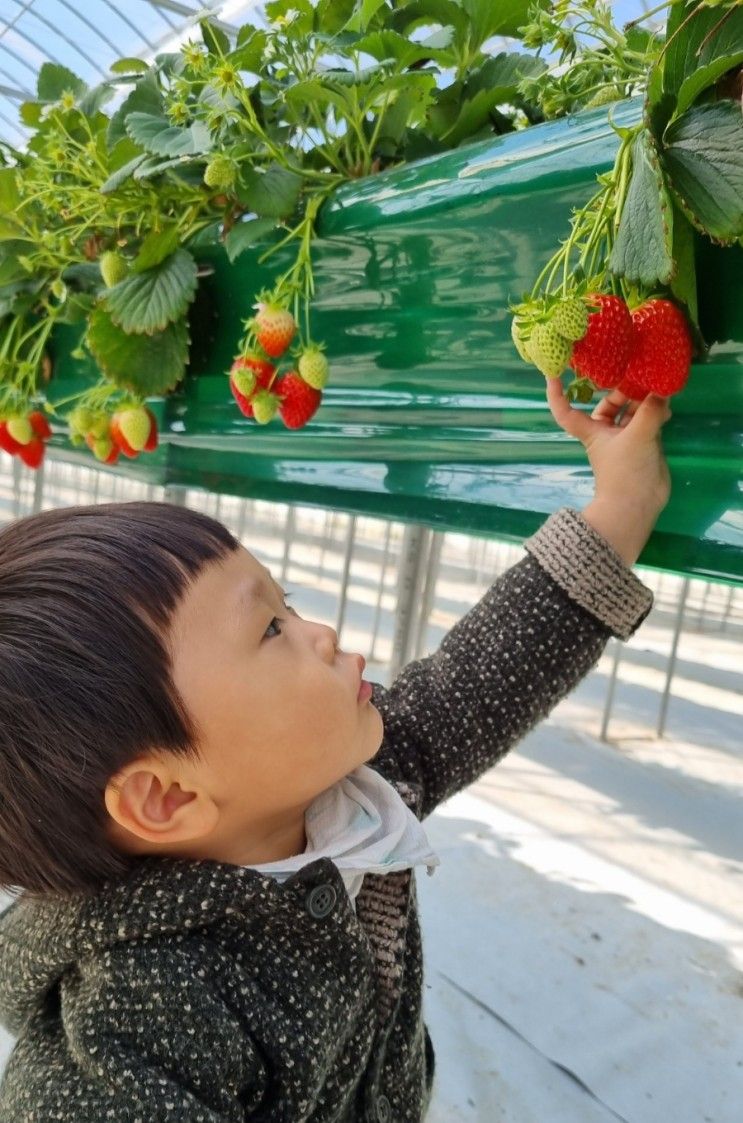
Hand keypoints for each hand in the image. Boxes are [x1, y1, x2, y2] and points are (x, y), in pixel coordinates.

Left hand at [545, 378, 672, 513]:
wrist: (637, 505)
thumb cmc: (625, 471)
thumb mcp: (637, 435)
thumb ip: (649, 410)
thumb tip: (662, 391)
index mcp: (592, 430)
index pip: (566, 411)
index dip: (557, 394)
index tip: (552, 375)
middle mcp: (606, 432)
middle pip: (609, 404)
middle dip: (624, 390)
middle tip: (642, 376)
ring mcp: (626, 438)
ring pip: (632, 411)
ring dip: (644, 400)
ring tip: (659, 388)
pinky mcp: (644, 444)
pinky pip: (648, 421)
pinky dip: (656, 412)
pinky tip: (667, 406)